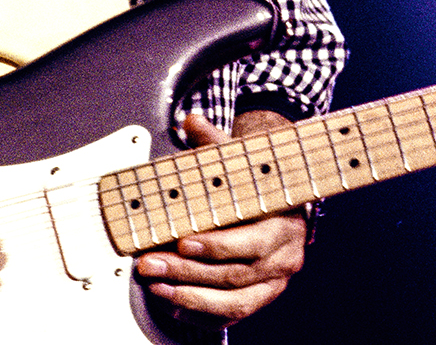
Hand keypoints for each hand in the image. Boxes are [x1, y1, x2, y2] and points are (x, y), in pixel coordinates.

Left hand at [135, 112, 307, 326]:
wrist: (281, 205)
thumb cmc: (253, 185)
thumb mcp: (238, 161)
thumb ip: (213, 144)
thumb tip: (191, 120)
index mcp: (284, 222)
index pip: (250, 241)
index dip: (215, 245)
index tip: (180, 241)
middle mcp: (285, 256)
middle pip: (236, 274)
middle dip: (188, 272)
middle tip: (150, 264)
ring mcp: (275, 282)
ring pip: (235, 302)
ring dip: (191, 297)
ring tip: (156, 287)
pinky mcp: (262, 298)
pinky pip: (231, 315)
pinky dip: (200, 313)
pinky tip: (171, 304)